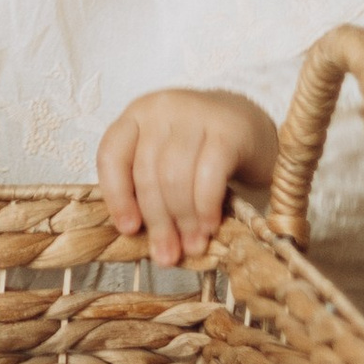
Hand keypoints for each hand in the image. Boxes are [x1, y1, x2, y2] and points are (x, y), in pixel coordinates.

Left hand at [95, 87, 279, 269]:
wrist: (251, 127)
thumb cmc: (200, 152)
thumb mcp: (167, 160)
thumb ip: (151, 190)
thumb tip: (149, 243)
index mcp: (136, 115)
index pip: (111, 155)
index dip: (116, 197)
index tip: (129, 230)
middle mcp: (161, 108)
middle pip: (147, 173)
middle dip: (157, 221)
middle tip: (168, 255)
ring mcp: (195, 114)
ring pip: (175, 176)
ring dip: (183, 220)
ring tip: (192, 245)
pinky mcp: (228, 130)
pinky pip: (208, 176)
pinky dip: (206, 207)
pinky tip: (210, 226)